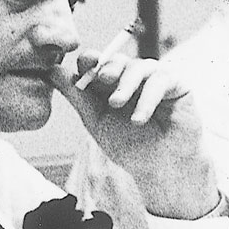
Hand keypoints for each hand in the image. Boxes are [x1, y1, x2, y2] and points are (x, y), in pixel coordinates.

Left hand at [55, 48, 219, 218]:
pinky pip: (161, 80)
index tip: (83, 66)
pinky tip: (139, 119)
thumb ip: (77, 96)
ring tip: (117, 104)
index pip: (98, 62)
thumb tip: (51, 71)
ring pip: (140, 67)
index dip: (89, 61)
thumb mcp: (96, 121)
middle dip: (108, 66)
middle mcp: (134, 77)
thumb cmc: (130, 146)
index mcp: (112, 84)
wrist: (162, 169)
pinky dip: (148, 98)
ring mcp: (156, 79)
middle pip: (118, 59)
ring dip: (126, 84)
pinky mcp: (178, 85)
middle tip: (102, 80)